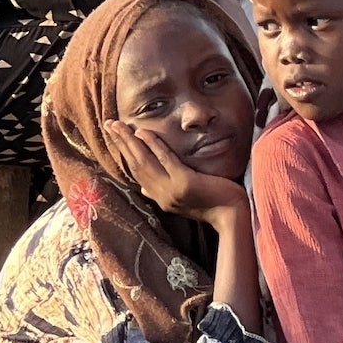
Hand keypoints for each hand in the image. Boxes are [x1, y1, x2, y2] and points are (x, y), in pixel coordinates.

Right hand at [102, 118, 246, 225]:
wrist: (234, 218)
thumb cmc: (215, 205)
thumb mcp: (184, 200)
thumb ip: (164, 192)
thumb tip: (142, 189)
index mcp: (160, 198)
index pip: (137, 174)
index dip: (124, 155)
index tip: (115, 138)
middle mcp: (161, 195)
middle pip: (135, 166)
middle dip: (120, 144)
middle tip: (108, 125)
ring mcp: (171, 190)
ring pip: (144, 162)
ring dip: (129, 141)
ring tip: (117, 125)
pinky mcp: (184, 184)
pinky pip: (165, 160)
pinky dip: (153, 145)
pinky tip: (143, 132)